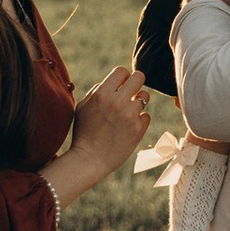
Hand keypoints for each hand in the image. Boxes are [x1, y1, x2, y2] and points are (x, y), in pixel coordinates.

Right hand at [52, 64, 150, 199]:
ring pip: (145, 96)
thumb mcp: (83, 107)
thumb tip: (114, 81)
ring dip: (138, 103)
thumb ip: (97, 91)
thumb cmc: (84, 132)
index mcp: (102, 94)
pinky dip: (140, 120)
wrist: (89, 160)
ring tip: (128, 113)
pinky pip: (147, 116)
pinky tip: (129, 128)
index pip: (122, 71)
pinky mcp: (138, 129)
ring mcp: (129, 115)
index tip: (120, 86)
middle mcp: (117, 101)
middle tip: (131, 93)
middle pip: (139, 77)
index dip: (122, 77)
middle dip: (136, 84)